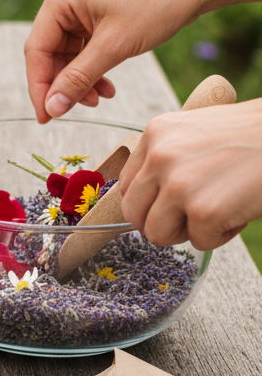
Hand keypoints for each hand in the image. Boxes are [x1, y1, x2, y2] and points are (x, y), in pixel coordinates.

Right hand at [24, 0, 200, 122]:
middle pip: (50, 52)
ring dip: (81, 79)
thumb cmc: (156, 6)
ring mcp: (80, 3)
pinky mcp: (95, 11)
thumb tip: (52, 109)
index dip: (39, 87)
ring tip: (100, 99)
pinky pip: (84, 46)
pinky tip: (107, 86)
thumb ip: (78, 79)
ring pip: (68, 53)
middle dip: (65, 84)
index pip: (37, 50)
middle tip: (79, 110)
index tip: (46, 118)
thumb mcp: (114, 47)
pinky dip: (93, 67)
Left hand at [118, 100, 261, 250]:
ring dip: (189, 231)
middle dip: (162, 223)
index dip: (149, 203)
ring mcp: (179, 184)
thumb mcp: (195, 132)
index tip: (171, 204)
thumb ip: (166, 158)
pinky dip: (222, 234)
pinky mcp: (204, 210)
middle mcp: (160, 156)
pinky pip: (199, 243)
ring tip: (218, 209)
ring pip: (157, 234)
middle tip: (194, 215)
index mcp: (156, 134)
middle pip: (134, 215)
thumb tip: (145, 199)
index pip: (127, 187)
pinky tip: (239, 208)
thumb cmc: (250, 137)